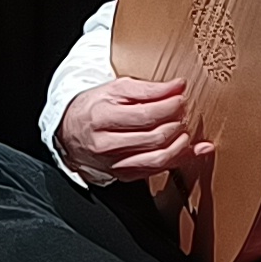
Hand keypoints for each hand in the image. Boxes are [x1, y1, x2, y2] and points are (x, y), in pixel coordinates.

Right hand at [56, 76, 211, 183]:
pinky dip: (178, 160)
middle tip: (184, 113)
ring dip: (180, 145)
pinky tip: (190, 149)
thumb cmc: (95, 107)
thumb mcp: (116, 89)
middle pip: (154, 138)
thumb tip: (179, 86)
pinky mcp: (122, 175)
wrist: (70, 132)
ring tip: (185, 131)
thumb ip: (149, 88)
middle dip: (177, 124)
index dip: (169, 106)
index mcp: (102, 117)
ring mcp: (114, 163)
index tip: (181, 97)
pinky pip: (155, 170)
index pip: (145, 115)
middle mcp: (106, 144)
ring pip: (157, 159)